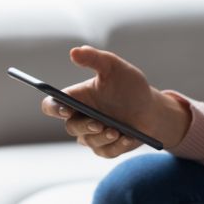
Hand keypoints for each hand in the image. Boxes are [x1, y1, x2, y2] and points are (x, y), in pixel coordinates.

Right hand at [40, 46, 189, 156]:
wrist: (151, 108)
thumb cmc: (130, 86)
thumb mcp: (115, 67)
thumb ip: (95, 58)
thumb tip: (74, 52)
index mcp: (77, 98)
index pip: (52, 105)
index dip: (54, 108)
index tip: (66, 109)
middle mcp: (80, 118)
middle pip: (71, 127)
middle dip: (85, 126)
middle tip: (99, 123)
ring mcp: (92, 135)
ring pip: (88, 141)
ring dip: (102, 137)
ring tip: (117, 131)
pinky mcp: (106, 148)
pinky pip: (106, 152)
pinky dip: (118, 146)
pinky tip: (128, 138)